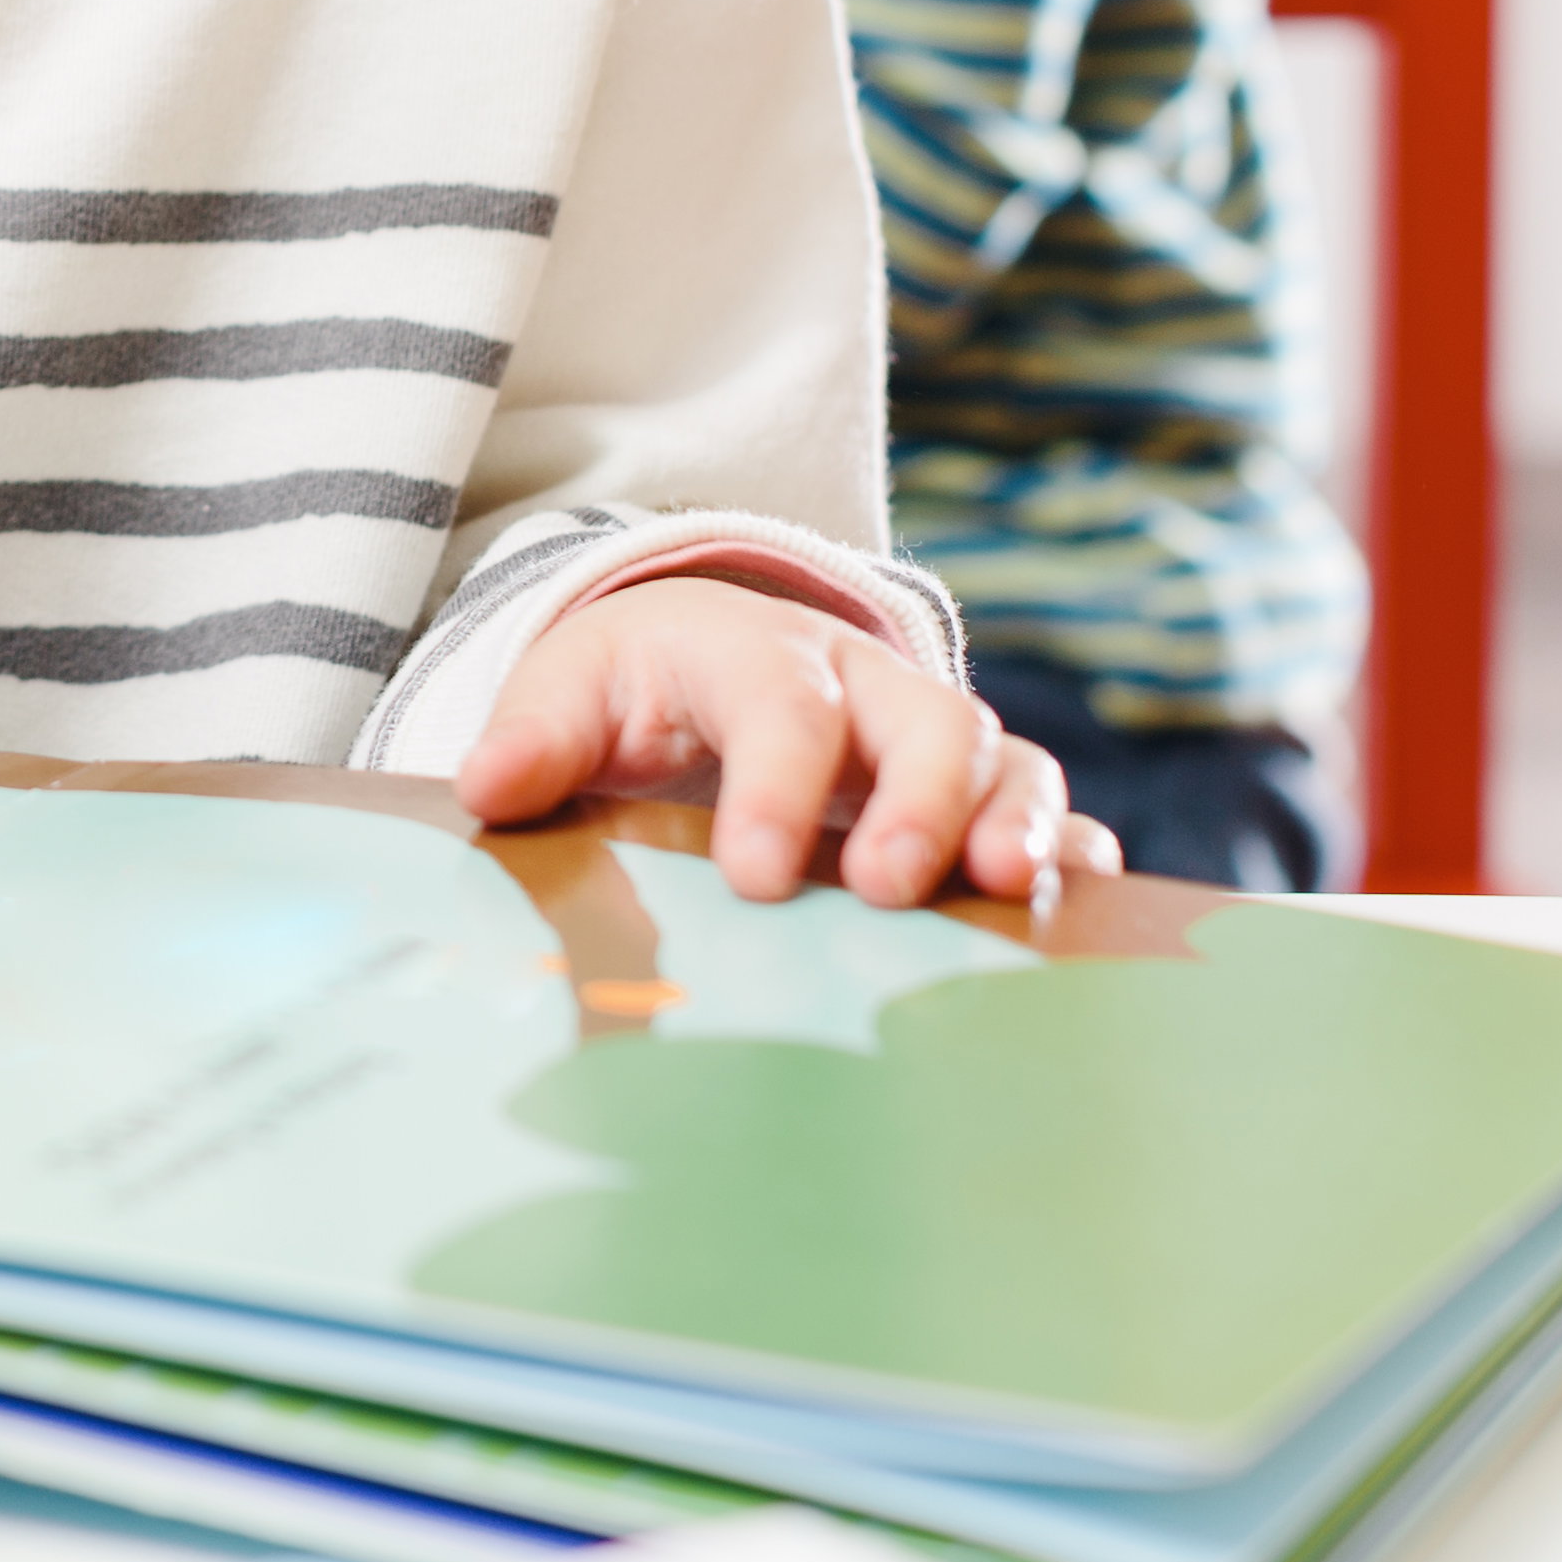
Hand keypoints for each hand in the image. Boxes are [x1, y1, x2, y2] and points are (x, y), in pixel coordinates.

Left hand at [462, 572, 1121, 906]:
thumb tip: (486, 786)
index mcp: (758, 653)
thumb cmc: (634, 690)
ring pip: (999, 757)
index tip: (755, 876)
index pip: (779, 706)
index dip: (776, 787)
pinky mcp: (973, 794)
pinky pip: (1044, 810)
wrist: (700, 660)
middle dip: (917, 800)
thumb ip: (534, 738)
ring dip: (1013, 821)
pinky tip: (1075, 908)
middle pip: (921, 718)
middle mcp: (863, 684)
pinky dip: (1069, 852)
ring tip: (1006, 889)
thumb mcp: (570, 693)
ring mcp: (930, 736)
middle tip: (887, 887)